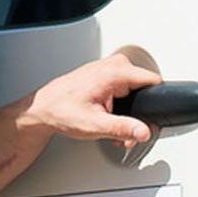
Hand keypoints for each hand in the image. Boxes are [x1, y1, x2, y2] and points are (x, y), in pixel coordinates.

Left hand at [23, 48, 162, 149]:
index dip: (154, 103)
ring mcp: (109, 67)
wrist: (43, 108)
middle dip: (138, 113)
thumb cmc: (62, 111)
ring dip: (128, 111)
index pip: (153, 81)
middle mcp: (114, 65)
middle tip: (124, 131)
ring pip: (134, 89)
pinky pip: (124, 87)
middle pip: (144, 89)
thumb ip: (123, 128)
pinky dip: (119, 104)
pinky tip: (107, 115)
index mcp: (115, 72)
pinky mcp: (106, 74)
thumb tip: (143, 131)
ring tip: (112, 124)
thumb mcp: (95, 125)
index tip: (148, 118)